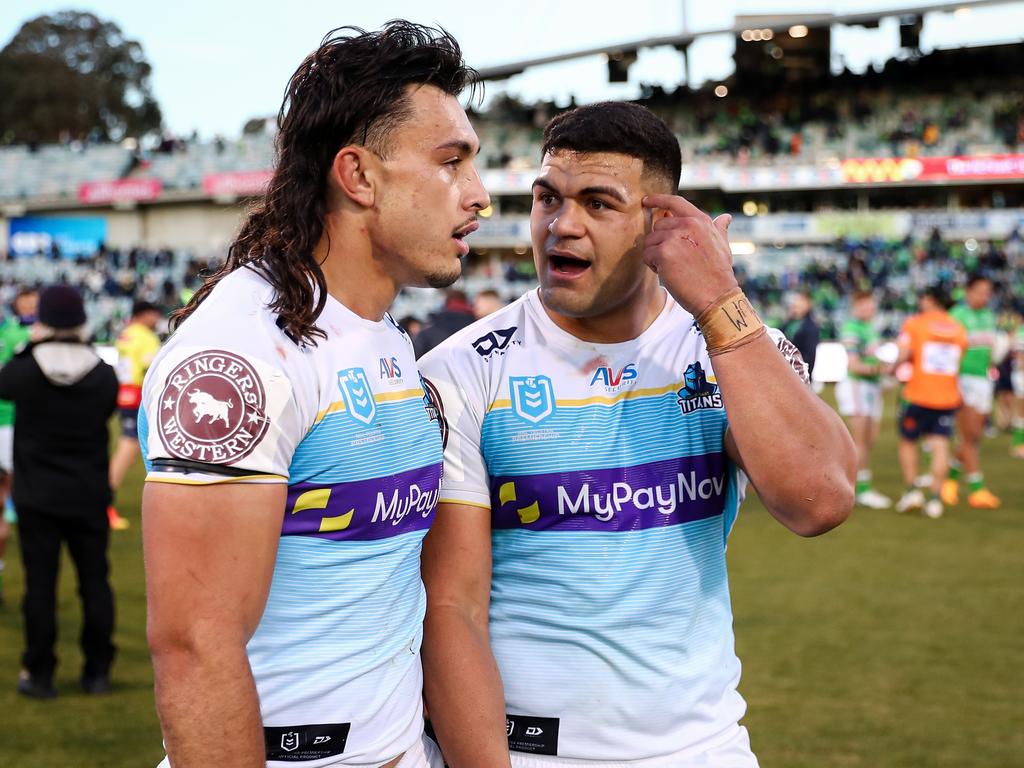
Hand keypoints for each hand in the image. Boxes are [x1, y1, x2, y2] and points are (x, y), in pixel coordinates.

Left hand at [642, 194, 738, 315]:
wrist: (716, 295)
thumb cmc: (719, 273)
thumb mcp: (723, 245)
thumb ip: (719, 229)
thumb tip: (725, 218)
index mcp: (700, 220)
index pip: (675, 202)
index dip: (658, 199)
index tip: (646, 200)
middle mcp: (686, 224)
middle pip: (658, 225)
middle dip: (660, 241)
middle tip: (674, 258)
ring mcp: (673, 238)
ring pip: (650, 241)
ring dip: (656, 255)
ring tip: (672, 267)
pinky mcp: (663, 253)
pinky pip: (647, 255)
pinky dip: (653, 266)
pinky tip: (667, 273)